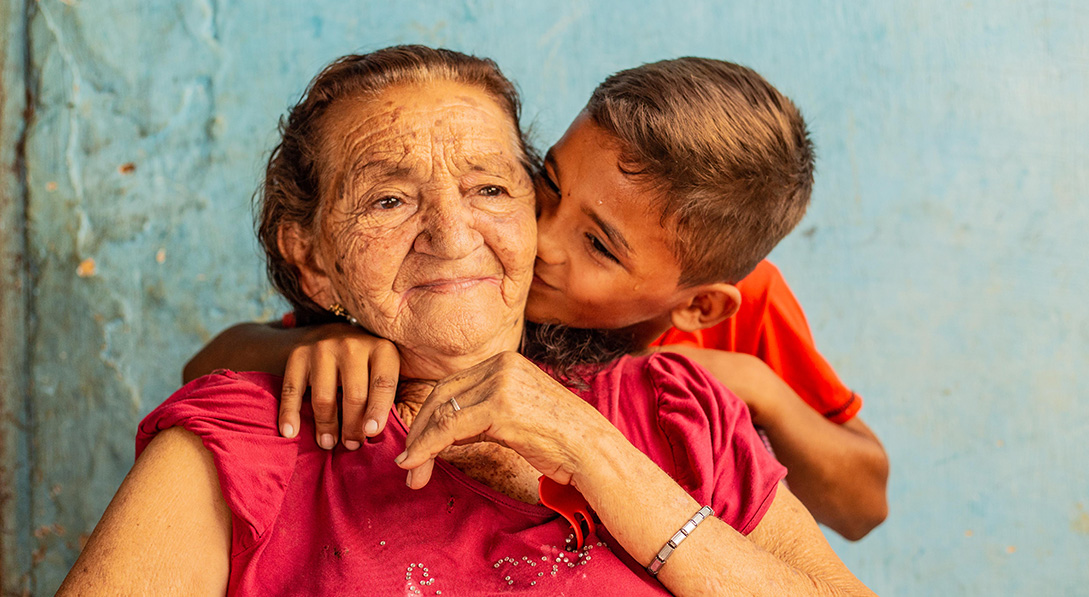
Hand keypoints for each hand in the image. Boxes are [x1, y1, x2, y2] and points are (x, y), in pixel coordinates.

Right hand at [278, 323, 399, 449]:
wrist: (333, 333)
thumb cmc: (368, 363)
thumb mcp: (388, 368)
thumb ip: (397, 394)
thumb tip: (400, 433)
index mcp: (382, 349)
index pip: (383, 383)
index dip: (378, 410)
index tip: (371, 432)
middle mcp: (352, 345)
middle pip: (354, 394)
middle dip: (353, 425)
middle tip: (352, 445)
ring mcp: (323, 348)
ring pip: (324, 396)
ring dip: (326, 426)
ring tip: (328, 444)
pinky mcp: (298, 355)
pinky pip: (292, 390)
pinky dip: (290, 414)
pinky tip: (290, 433)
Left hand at [395, 352, 613, 488]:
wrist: (592, 450)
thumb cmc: (560, 440)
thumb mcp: (517, 414)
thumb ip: (483, 413)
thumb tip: (446, 432)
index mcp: (506, 361)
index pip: (452, 385)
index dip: (428, 416)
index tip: (417, 445)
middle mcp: (501, 364)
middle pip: (441, 395)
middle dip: (419, 431)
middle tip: (406, 462)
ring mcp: (501, 383)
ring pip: (440, 413)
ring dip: (419, 446)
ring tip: (411, 472)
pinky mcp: (500, 407)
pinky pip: (448, 428)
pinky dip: (426, 448)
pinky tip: (416, 465)